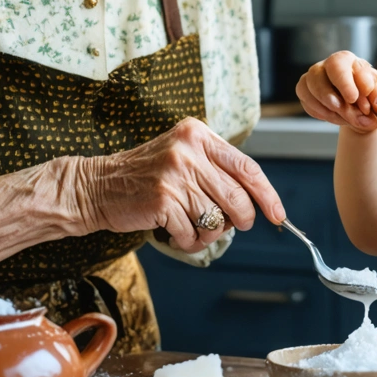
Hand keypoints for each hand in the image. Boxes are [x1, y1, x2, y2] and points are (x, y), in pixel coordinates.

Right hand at [73, 118, 285, 252]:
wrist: (97, 185)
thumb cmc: (146, 175)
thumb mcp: (183, 156)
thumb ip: (216, 170)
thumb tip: (255, 202)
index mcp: (199, 134)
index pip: (246, 166)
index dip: (267, 194)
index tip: (278, 214)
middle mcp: (189, 150)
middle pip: (237, 197)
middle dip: (240, 220)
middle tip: (232, 226)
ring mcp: (175, 174)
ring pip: (216, 219)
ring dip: (208, 233)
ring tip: (191, 228)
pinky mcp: (163, 199)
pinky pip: (192, 233)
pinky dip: (187, 241)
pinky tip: (174, 233)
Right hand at [296, 50, 376, 133]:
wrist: (358, 108)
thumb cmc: (366, 95)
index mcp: (346, 60)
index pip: (339, 64)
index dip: (345, 82)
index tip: (353, 98)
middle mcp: (326, 65)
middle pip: (317, 74)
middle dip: (329, 95)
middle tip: (342, 109)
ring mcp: (313, 77)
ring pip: (308, 87)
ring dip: (325, 106)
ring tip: (343, 117)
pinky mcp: (304, 90)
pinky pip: (305, 101)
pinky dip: (319, 111)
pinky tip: (332, 116)